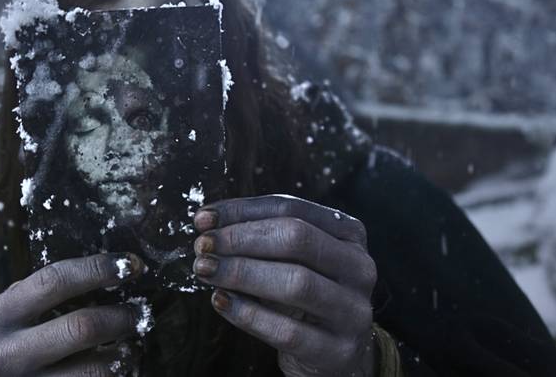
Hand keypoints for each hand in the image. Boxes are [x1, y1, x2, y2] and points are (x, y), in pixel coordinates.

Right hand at [0, 253, 144, 375]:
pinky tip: (121, 364)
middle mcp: (9, 352)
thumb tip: (114, 272)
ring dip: (126, 353)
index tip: (131, 265)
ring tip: (135, 343)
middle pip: (80, 328)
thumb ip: (49, 294)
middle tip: (140, 312)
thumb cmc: (9, 334)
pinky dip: (117, 374)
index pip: (54, 281)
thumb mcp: (15, 309)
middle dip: (120, 317)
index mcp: (1, 314)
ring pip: (93, 370)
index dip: (97, 269)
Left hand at [192, 195, 377, 375]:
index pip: (291, 209)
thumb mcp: (291, 260)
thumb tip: (207, 223)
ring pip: (296, 282)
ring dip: (241, 272)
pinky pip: (288, 330)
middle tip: (202, 245)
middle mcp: (359, 267)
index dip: (242, 211)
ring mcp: (354, 310)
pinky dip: (248, 314)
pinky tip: (221, 301)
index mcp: (348, 234)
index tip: (203, 219)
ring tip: (205, 269)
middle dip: (241, 239)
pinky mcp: (339, 350)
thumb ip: (258, 238)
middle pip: (297, 239)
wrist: (334, 353)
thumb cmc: (303, 296)